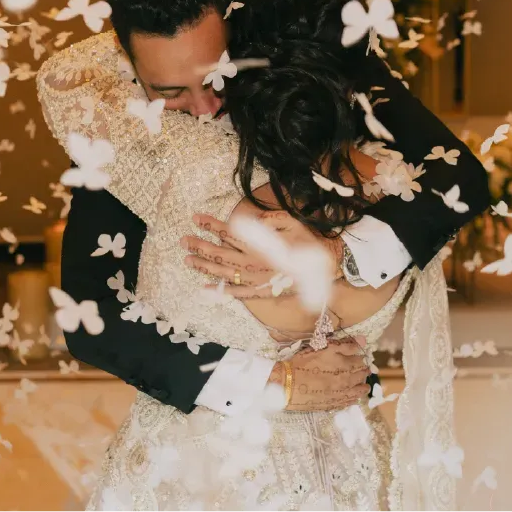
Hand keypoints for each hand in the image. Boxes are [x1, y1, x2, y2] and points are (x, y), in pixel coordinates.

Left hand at [183, 211, 343, 299]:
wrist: (327, 271)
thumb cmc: (310, 244)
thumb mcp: (293, 223)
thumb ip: (270, 220)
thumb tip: (249, 219)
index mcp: (260, 245)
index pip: (229, 233)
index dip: (211, 225)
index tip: (196, 218)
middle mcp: (254, 263)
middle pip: (220, 253)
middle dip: (200, 245)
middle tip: (184, 240)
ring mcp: (255, 280)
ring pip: (223, 273)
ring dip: (204, 265)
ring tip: (187, 259)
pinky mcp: (260, 293)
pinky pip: (236, 294)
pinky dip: (219, 292)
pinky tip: (204, 289)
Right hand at [268, 337, 371, 411]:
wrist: (289, 384)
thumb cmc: (305, 362)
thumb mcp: (325, 348)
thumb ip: (345, 344)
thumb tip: (363, 340)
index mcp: (346, 366)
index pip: (360, 361)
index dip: (361, 358)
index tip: (361, 357)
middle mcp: (347, 381)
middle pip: (361, 376)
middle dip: (364, 372)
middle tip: (365, 370)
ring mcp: (340, 394)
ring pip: (357, 391)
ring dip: (362, 387)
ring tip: (364, 386)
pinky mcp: (332, 404)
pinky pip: (348, 403)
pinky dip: (353, 399)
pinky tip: (354, 398)